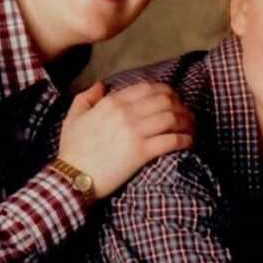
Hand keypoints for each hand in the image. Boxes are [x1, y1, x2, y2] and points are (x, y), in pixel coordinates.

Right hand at [57, 82, 193, 197]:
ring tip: (190, 127)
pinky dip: (184, 139)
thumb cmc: (72, 149)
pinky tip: (188, 141)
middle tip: (187, 114)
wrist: (72, 177)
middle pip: (164, 101)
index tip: (174, 98)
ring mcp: (135, 132)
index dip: (167, 91)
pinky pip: (171, 140)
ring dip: (186, 121)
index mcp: (112, 102)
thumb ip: (86, 97)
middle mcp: (126, 113)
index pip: (148, 88)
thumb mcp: (73, 117)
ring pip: (171, 118)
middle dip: (180, 105)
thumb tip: (101, 84)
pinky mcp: (141, 153)